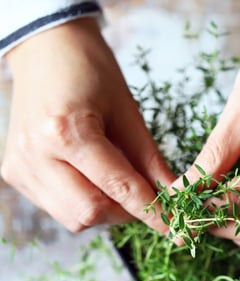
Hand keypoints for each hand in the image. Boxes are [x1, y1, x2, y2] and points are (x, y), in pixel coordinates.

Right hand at [1, 18, 173, 232]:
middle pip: (90, 213)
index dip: (151, 211)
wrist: (47, 50)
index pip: (118, 187)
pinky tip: (94, 178)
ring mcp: (19, 166)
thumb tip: (177, 196)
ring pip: (73, 217)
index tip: (175, 226)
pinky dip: (84, 202)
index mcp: (66, 131)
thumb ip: (150, 160)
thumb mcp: (128, 112)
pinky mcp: (14, 173)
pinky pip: (57, 207)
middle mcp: (35, 153)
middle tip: (146, 198)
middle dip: (126, 213)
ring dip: (106, 211)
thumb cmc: (91, 71)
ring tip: (118, 183)